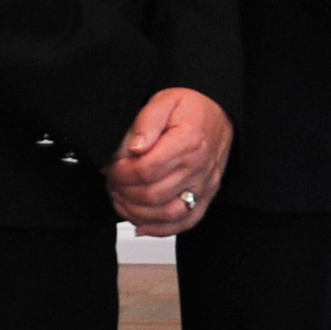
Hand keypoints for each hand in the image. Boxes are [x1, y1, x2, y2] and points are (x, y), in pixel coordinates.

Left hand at [106, 86, 231, 232]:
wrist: (220, 113)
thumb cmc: (192, 107)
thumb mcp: (165, 100)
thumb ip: (146, 122)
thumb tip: (134, 148)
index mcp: (187, 143)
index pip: (146, 170)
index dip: (120, 173)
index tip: (110, 167)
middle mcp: (198, 168)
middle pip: (152, 195)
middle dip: (123, 192)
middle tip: (111, 181)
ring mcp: (204, 186)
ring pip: (165, 214)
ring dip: (136, 212)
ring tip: (120, 198)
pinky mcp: (206, 197)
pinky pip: (185, 222)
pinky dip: (159, 229)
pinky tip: (140, 224)